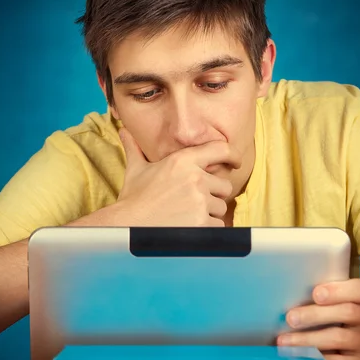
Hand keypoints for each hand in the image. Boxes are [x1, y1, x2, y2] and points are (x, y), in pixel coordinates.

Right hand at [114, 127, 241, 225]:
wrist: (127, 226)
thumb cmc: (132, 199)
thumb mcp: (135, 169)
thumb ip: (135, 149)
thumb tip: (124, 131)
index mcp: (183, 161)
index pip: (221, 149)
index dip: (233, 156)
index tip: (236, 163)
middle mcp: (195, 178)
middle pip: (224, 186)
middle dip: (213, 195)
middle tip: (193, 202)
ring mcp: (200, 201)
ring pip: (220, 208)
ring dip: (209, 214)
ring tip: (186, 216)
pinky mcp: (202, 222)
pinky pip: (218, 226)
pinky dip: (208, 229)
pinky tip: (189, 228)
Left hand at [278, 279, 359, 359]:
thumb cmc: (342, 321)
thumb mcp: (339, 305)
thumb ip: (325, 297)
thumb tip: (290, 293)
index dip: (338, 291)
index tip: (315, 294)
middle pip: (349, 312)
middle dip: (315, 314)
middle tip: (290, 318)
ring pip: (339, 338)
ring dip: (308, 339)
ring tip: (285, 341)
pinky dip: (318, 359)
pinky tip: (301, 357)